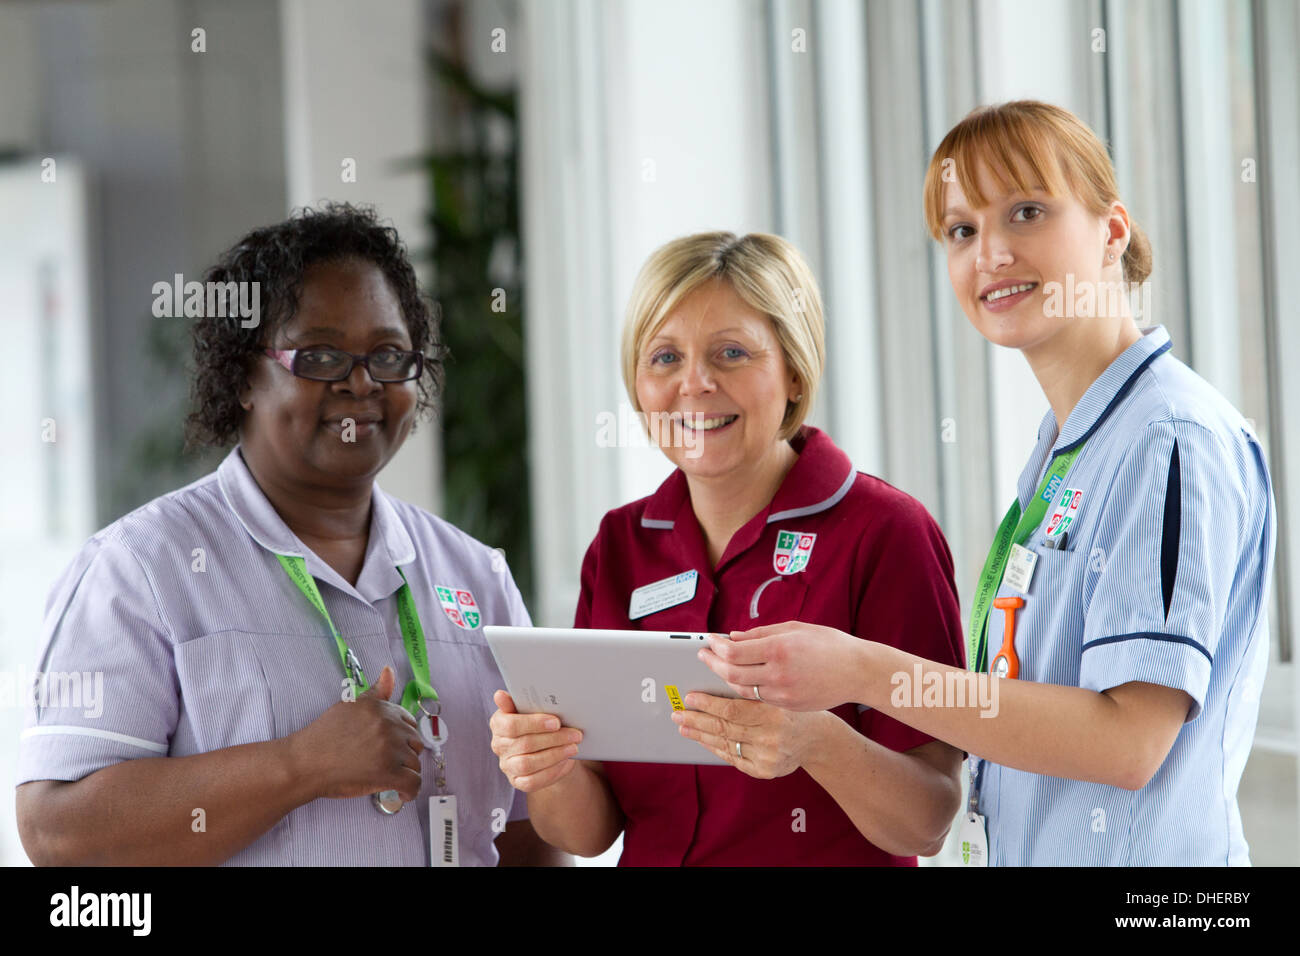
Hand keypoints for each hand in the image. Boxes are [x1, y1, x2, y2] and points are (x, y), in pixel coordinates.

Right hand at [287, 665, 424, 802]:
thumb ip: (375, 692)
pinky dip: (410, 792)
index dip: (401, 737)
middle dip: (405, 755)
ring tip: (389, 779)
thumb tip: (389, 671)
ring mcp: (389, 750)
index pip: (408, 722)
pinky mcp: (388, 773)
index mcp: (380, 708)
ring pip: (415, 764)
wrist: (304, 763)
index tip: (391, 747)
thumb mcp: (350, 706)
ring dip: (405, 774)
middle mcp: (388, 725)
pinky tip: (401, 794)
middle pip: (415, 743)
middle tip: (387, 764)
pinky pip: (413, 784)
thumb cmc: (322, 737)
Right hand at [489, 690, 583, 791]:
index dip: (534, 724)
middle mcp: (499, 745)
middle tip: (575, 734)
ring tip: (573, 747)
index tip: (556, 722)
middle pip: (525, 744)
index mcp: (498, 724)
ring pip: (528, 764)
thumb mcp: (531, 708)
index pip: (511, 725)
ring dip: (555, 755)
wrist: (546, 745)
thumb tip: (499, 695)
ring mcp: (507, 765)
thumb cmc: (538, 723)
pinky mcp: (517, 781)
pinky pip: (532, 781)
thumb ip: (518, 701)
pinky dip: (551, 771)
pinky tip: (565, 761)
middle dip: (554, 739)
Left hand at [671, 693, 830, 778]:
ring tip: (683, 725)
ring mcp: (768, 757)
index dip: (708, 703)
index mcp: (774, 713)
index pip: (733, 709)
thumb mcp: (776, 694)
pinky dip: (714, 747)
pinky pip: (732, 758)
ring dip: (700, 734)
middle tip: (677, 712)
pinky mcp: (764, 771)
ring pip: (725, 744)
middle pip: (725, 728)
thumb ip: (749, 690)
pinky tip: (701, 739)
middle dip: (697, 719)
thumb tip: (714, 678)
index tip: (689, 697)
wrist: (818, 738)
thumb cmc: (791, 709)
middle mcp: (771, 737)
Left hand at [698, 622, 865, 710]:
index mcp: (779, 649)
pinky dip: (745, 688)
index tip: (708, 641)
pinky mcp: (787, 706)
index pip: (734, 652)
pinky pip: (758, 698)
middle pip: (731, 674)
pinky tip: (738, 679)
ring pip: (742, 690)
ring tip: (716, 667)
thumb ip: (760, 633)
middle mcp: (778, 673)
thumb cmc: (829, 644)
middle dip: (712, 664)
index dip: (716, 647)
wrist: (858, 672)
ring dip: (725, 679)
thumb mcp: (795, 628)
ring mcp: (783, 694)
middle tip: (702, 655)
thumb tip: (732, 637)